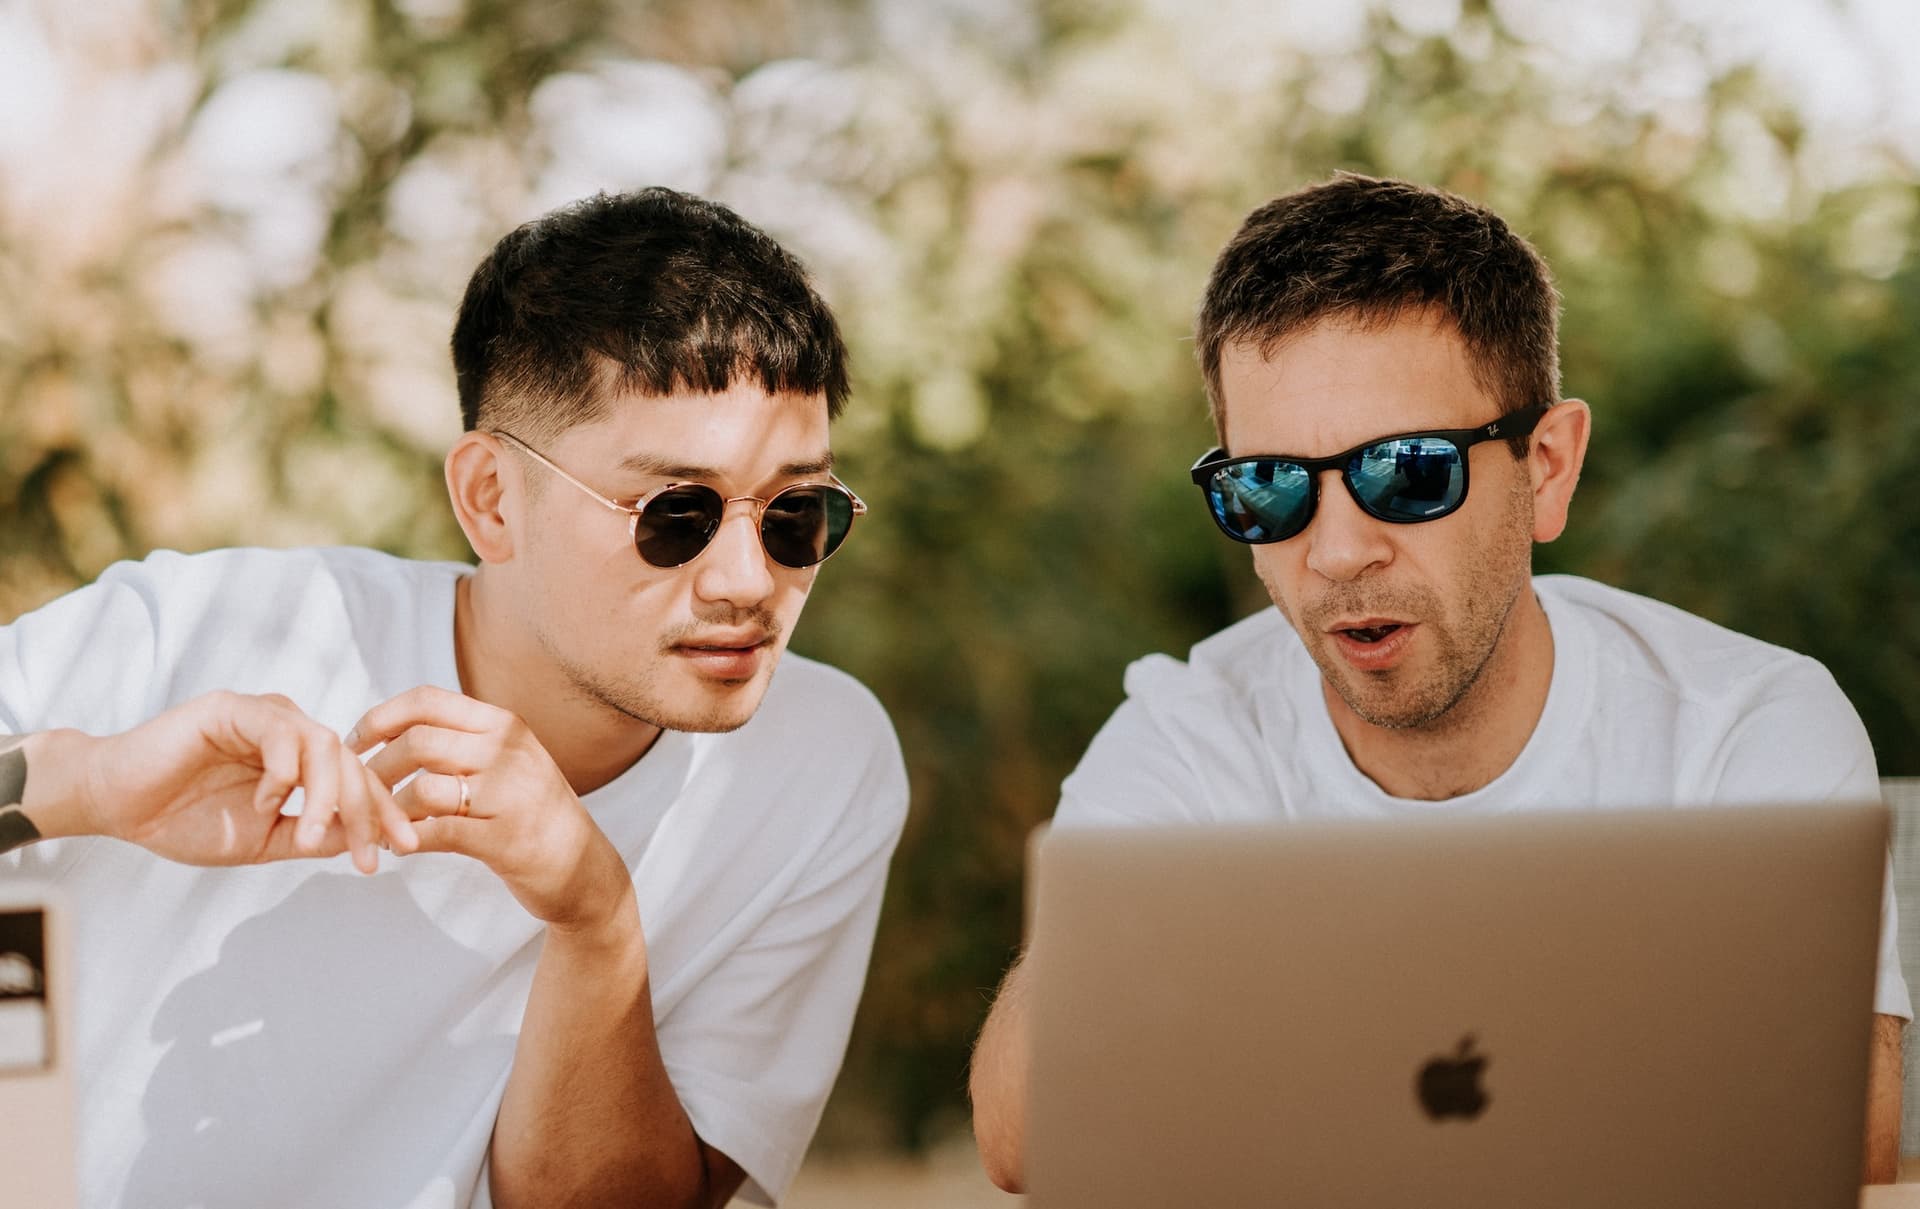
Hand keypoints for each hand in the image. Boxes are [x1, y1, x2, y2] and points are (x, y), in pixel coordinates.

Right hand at [67, 691, 416, 871]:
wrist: (116, 806)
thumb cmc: (183, 820)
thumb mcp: (261, 841)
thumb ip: (311, 837)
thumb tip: (366, 841)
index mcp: (301, 759)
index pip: (358, 780)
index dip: (383, 814)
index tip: (403, 850)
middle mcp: (290, 730)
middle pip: (352, 762)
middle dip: (369, 809)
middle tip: (373, 851)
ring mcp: (263, 715)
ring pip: (324, 744)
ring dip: (327, 795)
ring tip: (312, 836)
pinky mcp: (232, 708)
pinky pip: (279, 731)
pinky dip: (283, 771)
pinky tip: (266, 802)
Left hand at [346, 687, 632, 930]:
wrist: (585, 869)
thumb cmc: (533, 814)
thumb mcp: (508, 761)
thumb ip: (463, 741)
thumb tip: (390, 729)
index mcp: (504, 725)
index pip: (426, 701)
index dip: (378, 718)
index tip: (353, 745)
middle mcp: (508, 751)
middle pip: (416, 742)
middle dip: (374, 770)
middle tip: (358, 793)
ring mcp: (510, 794)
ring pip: (422, 788)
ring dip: (387, 810)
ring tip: (376, 825)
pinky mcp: (504, 839)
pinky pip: (436, 832)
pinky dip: (406, 840)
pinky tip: (398, 847)